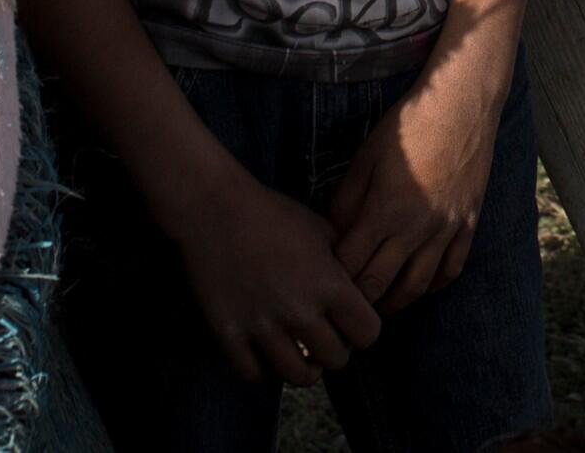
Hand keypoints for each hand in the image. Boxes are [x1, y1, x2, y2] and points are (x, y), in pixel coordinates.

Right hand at [174, 167, 386, 384]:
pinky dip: (266, 370)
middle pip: (336, 360)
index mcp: (329, 285)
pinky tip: (268, 354)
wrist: (215, 209)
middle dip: (335, 350)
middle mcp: (299, 311)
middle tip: (324, 338)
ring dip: (305, 368)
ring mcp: (262, 327)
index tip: (351, 324)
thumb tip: (361, 294)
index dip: (363, 331)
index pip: (368, 334)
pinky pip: (255, 375)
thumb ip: (347, 265)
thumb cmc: (272, 215)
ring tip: (301, 353)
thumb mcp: (323, 230)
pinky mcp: (229, 335)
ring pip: (298, 376)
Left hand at [328, 55, 506, 311]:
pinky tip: (418, 286)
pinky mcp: (468, 225)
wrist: (462, 105)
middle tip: (342, 306)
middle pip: (380, 285)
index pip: (351, 265)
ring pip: (416, 287)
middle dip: (357, 302)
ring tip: (377, 307)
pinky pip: (450, 270)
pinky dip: (432, 286)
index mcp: (386, 210)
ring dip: (394, 304)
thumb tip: (331, 236)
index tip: (321, 283)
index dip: (333, 279)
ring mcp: (446, 230)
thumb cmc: (408, 126)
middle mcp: (417, 228)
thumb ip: (345, 202)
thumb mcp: (365, 158)